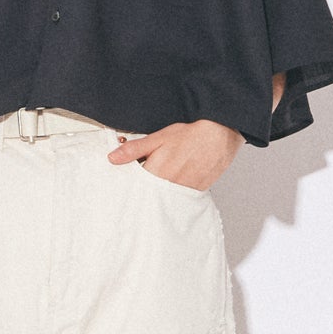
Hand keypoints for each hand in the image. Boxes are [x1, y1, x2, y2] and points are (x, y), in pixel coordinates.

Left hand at [106, 118, 242, 189]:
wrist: (219, 137)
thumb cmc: (190, 135)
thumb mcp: (158, 138)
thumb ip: (134, 149)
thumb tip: (113, 157)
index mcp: (156, 173)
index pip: (135, 186)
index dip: (131, 183)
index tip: (127, 183)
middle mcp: (168, 187)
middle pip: (148, 194)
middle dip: (145, 188)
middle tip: (151, 175)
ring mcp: (182, 192)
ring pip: (163, 197)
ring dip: (160, 191)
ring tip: (167, 175)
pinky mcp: (194, 193)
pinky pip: (178, 198)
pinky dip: (174, 192)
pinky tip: (177, 179)